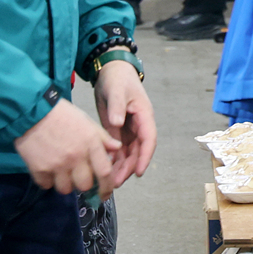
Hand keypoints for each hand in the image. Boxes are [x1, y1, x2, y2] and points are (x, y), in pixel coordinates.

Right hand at [14, 99, 117, 197]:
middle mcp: (76, 157)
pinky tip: (48, 169)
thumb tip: (117, 148)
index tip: (104, 194)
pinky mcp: (39, 169)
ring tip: (62, 173)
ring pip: (66, 189)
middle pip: (85, 185)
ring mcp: (57, 164)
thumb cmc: (62, 114)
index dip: (107, 187)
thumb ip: (103, 137)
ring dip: (66, 184)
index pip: (104, 173)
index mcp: (90, 144)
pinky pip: (47, 185)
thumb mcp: (87, 121)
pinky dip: (48, 181)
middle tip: (78, 176)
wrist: (32, 111)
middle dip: (84, 184)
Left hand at [92, 60, 156, 189]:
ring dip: (121, 167)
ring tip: (109, 182)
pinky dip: (113, 160)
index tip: (139, 172)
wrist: (109, 71)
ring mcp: (129, 129)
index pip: (149, 140)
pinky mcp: (118, 130)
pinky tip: (103, 169)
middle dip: (129, 168)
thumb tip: (118, 122)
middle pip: (138, 151)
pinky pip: (118, 149)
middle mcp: (139, 125)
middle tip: (116, 182)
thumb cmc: (117, 78)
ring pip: (128, 153)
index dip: (144, 157)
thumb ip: (118, 106)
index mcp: (144, 115)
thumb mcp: (117, 90)